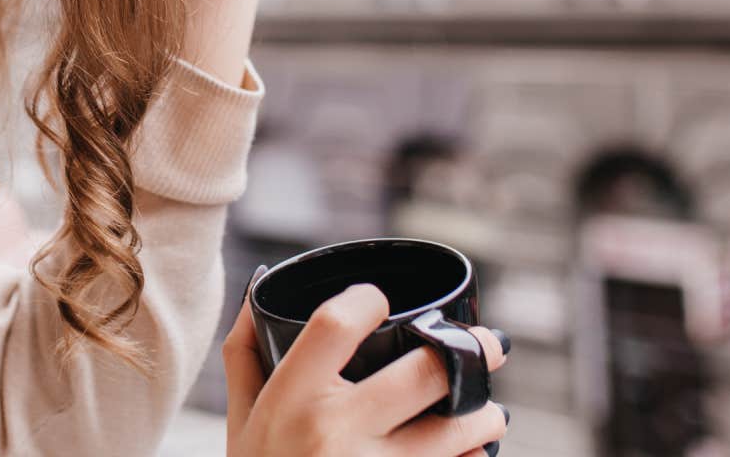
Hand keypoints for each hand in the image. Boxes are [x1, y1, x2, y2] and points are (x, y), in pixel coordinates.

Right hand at [223, 284, 511, 456]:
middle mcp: (334, 435)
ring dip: (485, 416)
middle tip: (488, 346)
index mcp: (290, 401)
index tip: (380, 303)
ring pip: (457, 431)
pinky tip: (471, 455)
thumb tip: (259, 290)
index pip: (336, 324)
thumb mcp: (241, 422)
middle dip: (471, 352)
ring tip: (487, 413)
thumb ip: (245, 355)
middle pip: (424, 372)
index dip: (366, 299)